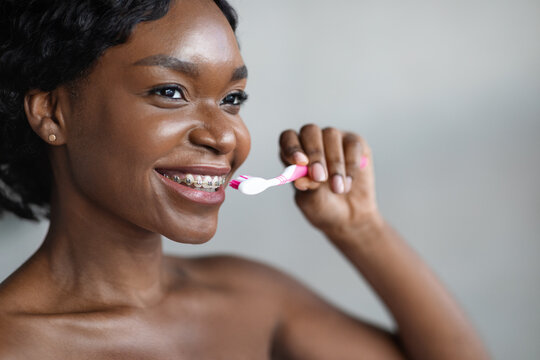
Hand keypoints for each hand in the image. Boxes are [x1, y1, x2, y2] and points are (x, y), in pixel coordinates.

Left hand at [280, 124, 381, 239]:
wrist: (349, 217)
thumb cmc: (323, 207)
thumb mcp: (311, 202)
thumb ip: (307, 188)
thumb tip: (300, 179)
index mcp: (294, 153)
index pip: (288, 138)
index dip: (292, 146)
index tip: (300, 162)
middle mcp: (312, 141)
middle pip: (310, 131)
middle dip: (315, 154)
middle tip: (320, 178)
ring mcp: (334, 139)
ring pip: (332, 135)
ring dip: (335, 165)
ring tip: (338, 189)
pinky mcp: (355, 143)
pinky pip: (353, 145)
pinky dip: (351, 166)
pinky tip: (348, 183)